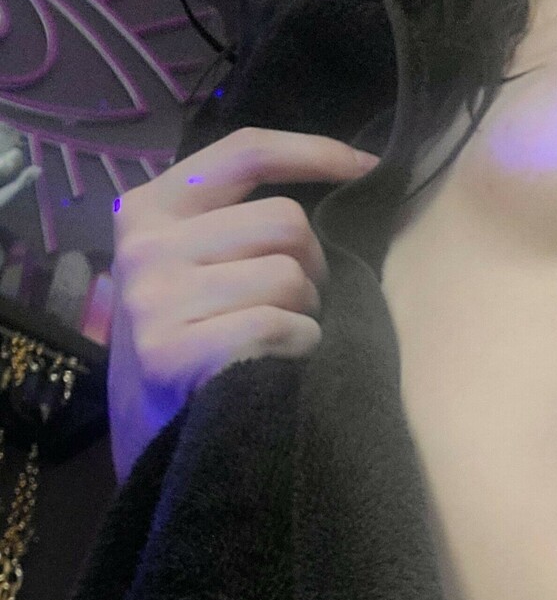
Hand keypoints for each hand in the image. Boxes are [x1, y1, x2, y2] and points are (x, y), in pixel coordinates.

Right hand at [106, 126, 380, 486]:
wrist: (153, 446)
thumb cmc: (191, 351)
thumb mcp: (192, 270)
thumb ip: (234, 225)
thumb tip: (341, 182)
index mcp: (148, 208)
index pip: (244, 153)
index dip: (314, 153)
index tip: (368, 167)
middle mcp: (144, 245)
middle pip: (286, 221)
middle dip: (313, 268)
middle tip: (296, 310)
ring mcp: (153, 299)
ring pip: (289, 276)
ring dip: (305, 317)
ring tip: (275, 346)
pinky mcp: (171, 351)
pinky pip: (280, 327)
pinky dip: (297, 352)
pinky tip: (271, 371)